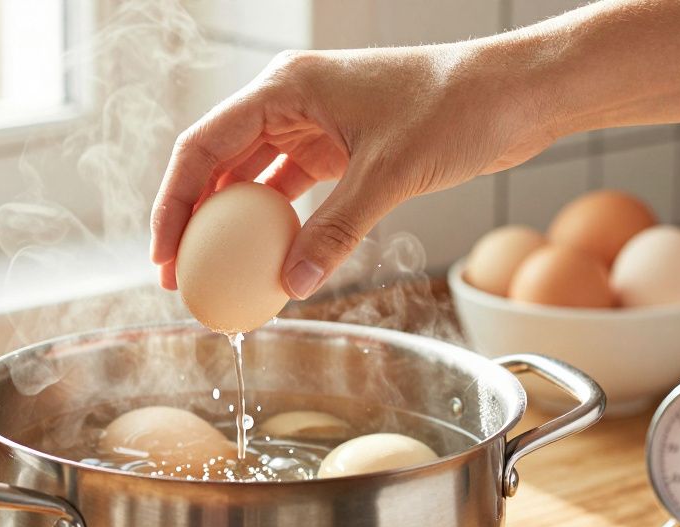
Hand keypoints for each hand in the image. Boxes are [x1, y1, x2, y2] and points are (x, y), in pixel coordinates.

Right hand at [149, 42, 555, 297]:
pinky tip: (267, 261)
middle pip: (217, 163)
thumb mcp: (390, 173)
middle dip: (193, 220)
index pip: (203, 147)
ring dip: (231, 226)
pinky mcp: (339, 147)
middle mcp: (290, 101)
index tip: (164, 255)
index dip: (173, 204)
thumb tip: (293, 284)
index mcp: (286, 88)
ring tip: (216, 276)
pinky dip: (275, 224)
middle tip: (181, 277)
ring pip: (250, 179)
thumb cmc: (455, 108)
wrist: (514, 94)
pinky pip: (289, 190)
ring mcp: (313, 124)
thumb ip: (337, 230)